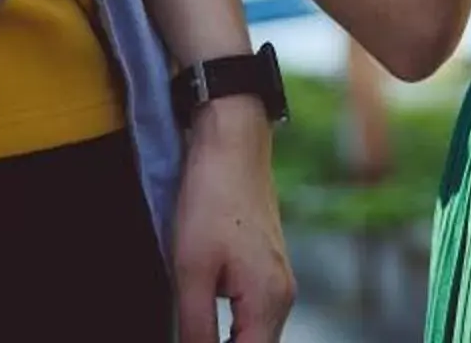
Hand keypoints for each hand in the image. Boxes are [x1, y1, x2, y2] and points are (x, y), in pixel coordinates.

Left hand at [173, 99, 292, 340]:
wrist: (233, 145)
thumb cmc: (212, 198)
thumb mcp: (191, 270)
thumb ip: (196, 326)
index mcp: (268, 302)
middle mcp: (282, 297)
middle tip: (189, 336)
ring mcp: (278, 282)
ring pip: (255, 336)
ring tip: (196, 332)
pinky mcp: (267, 270)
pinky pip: (254, 316)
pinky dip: (234, 329)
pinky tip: (207, 324)